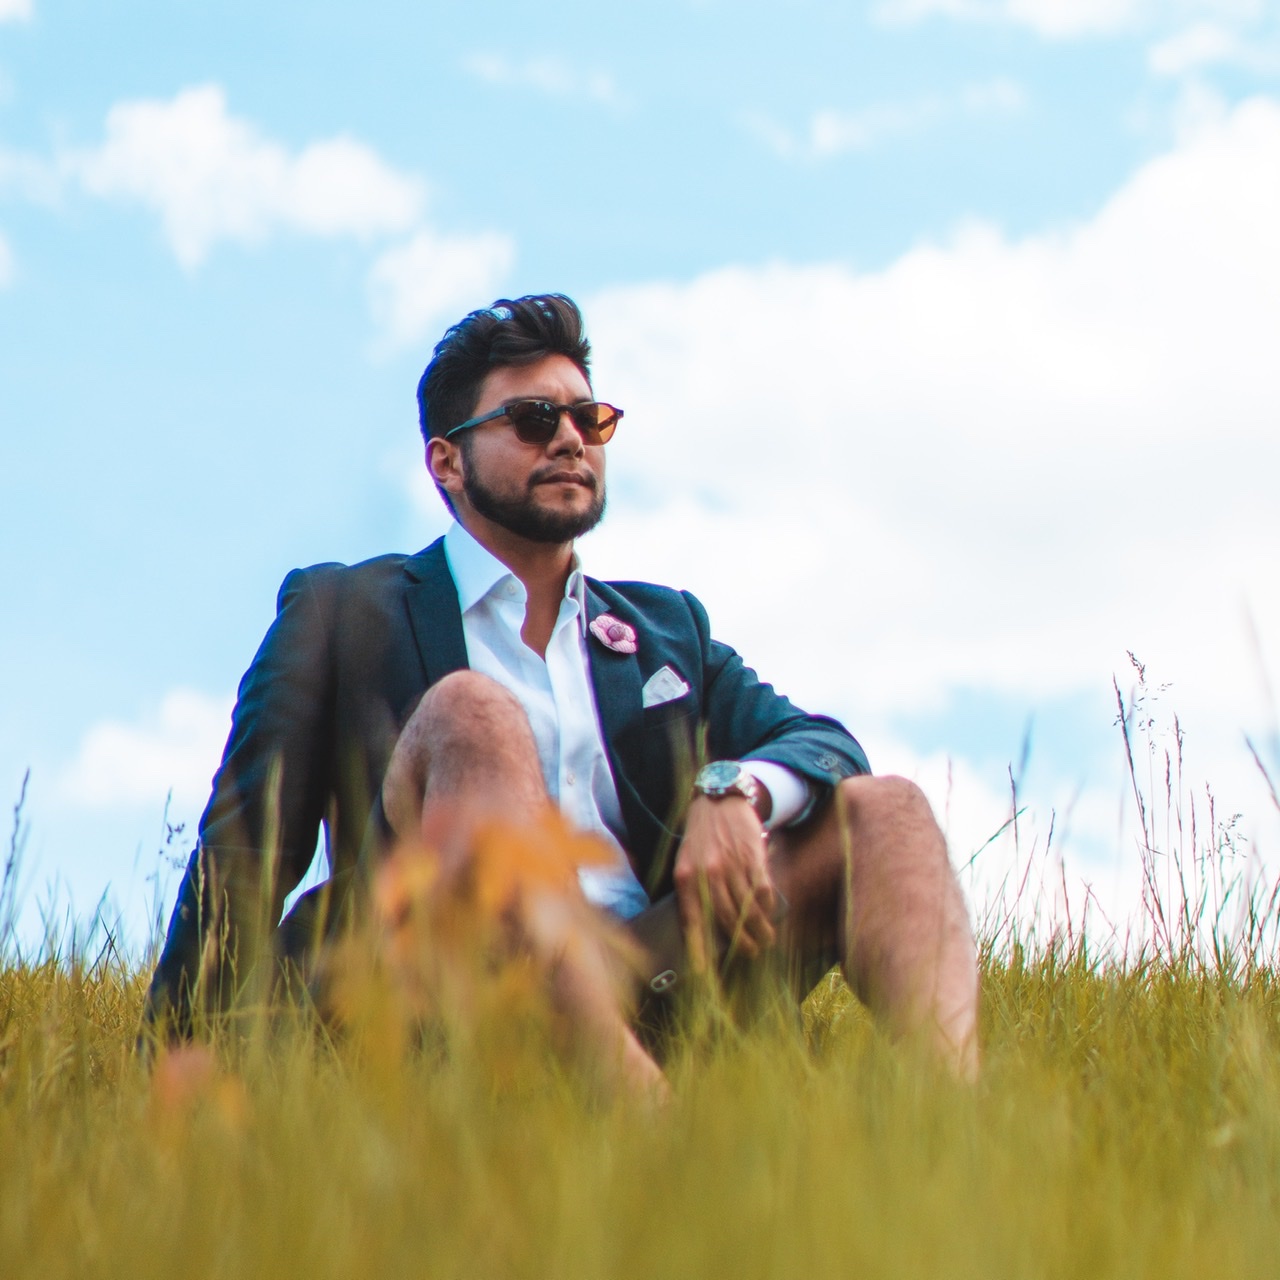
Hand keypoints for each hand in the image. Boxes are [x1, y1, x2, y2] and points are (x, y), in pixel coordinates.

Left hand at [673, 794, 777, 970]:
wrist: (720, 799)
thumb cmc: (702, 836)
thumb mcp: (686, 860)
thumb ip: (692, 890)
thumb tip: (702, 929)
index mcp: (686, 878)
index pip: (692, 921)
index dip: (699, 949)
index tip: (705, 972)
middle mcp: (707, 874)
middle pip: (726, 920)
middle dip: (742, 943)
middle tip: (752, 953)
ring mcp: (731, 866)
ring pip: (748, 910)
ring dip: (760, 930)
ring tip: (766, 939)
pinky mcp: (753, 858)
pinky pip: (763, 892)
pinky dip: (769, 907)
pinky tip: (771, 913)